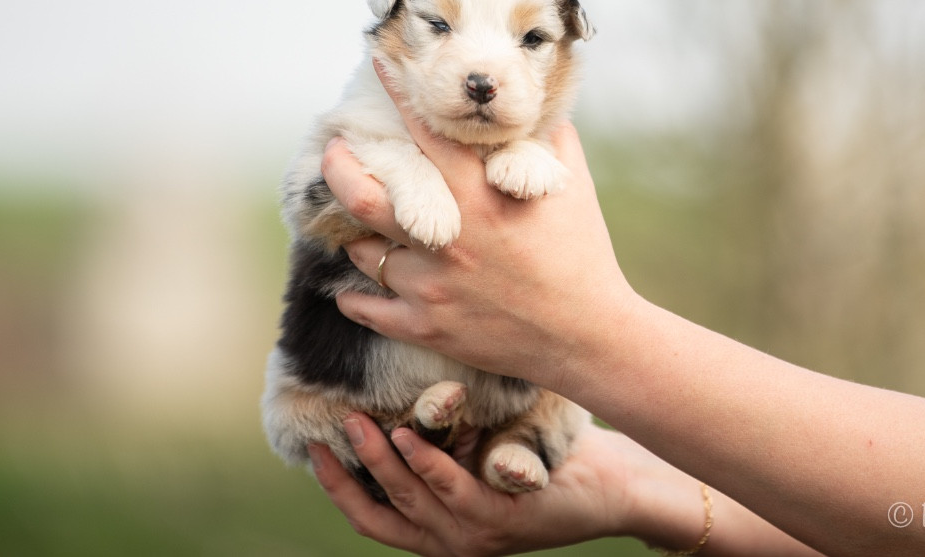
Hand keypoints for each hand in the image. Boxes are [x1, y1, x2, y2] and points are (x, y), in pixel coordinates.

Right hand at [310, 417, 704, 556]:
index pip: (372, 516)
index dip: (339, 485)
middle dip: (347, 473)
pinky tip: (407, 434)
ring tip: (357, 422)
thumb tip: (409, 383)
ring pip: (409, 501)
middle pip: (379, 513)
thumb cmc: (549, 459)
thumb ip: (448, 435)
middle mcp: (448, 542)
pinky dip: (425, 464)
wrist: (613, 485)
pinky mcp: (498, 521)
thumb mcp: (486, 448)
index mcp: (440, 529)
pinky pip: (451, 490)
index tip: (312, 447)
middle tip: (327, 428)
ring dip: (379, 461)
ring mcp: (472, 537)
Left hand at [322, 63, 640, 389]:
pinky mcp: (425, 327)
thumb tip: (535, 104)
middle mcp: (446, 239)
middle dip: (338, 168)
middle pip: (365, 197)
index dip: (399, 97)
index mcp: (480, 197)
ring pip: (363, 253)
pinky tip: (352, 286)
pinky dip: (352, 295)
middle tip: (331, 152)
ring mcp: (431, 286)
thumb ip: (548, 141)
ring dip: (354, 234)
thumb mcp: (572, 187)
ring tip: (354, 221)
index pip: (426, 135)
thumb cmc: (584, 255)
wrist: (588, 337)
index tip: (381, 69)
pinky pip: (366, 308)